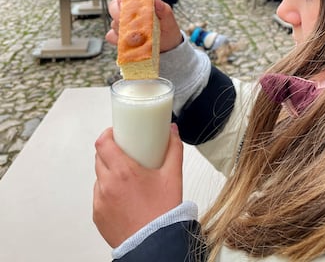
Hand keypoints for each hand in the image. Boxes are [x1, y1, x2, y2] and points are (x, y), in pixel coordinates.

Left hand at [93, 125, 182, 247]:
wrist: (155, 245)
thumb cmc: (162, 213)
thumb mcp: (173, 176)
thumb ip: (174, 149)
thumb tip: (172, 132)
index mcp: (123, 171)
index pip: (102, 142)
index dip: (107, 134)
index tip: (116, 132)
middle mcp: (107, 185)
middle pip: (99, 157)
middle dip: (110, 152)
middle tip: (125, 152)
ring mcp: (100, 201)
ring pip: (99, 177)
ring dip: (109, 172)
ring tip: (126, 176)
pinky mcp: (98, 215)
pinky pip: (99, 196)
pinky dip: (108, 191)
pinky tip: (123, 195)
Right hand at [105, 0, 182, 51]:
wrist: (168, 46)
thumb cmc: (167, 28)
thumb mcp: (168, 18)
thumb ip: (163, 9)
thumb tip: (157, 1)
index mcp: (139, 2)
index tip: (125, 3)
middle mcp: (128, 12)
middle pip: (113, 7)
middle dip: (118, 14)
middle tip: (129, 22)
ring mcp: (123, 25)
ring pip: (113, 23)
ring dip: (121, 29)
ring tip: (135, 35)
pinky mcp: (120, 37)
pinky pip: (111, 37)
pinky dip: (118, 40)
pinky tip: (128, 42)